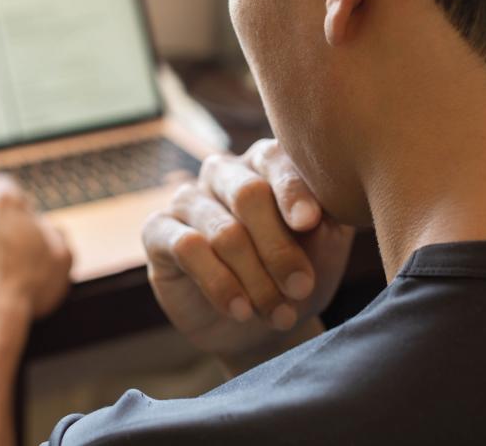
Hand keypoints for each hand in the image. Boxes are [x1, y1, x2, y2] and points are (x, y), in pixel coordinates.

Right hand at [143, 139, 354, 366]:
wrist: (260, 326)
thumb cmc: (298, 275)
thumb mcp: (325, 250)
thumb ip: (327, 222)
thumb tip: (319, 213)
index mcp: (266, 164)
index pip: (275, 159)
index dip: (293, 190)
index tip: (310, 223)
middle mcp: (224, 173)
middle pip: (248, 193)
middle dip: (279, 247)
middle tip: (302, 287)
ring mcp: (188, 199)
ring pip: (223, 231)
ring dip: (256, 279)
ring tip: (279, 315)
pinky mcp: (158, 231)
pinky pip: (187, 249)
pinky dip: (219, 284)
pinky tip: (240, 310)